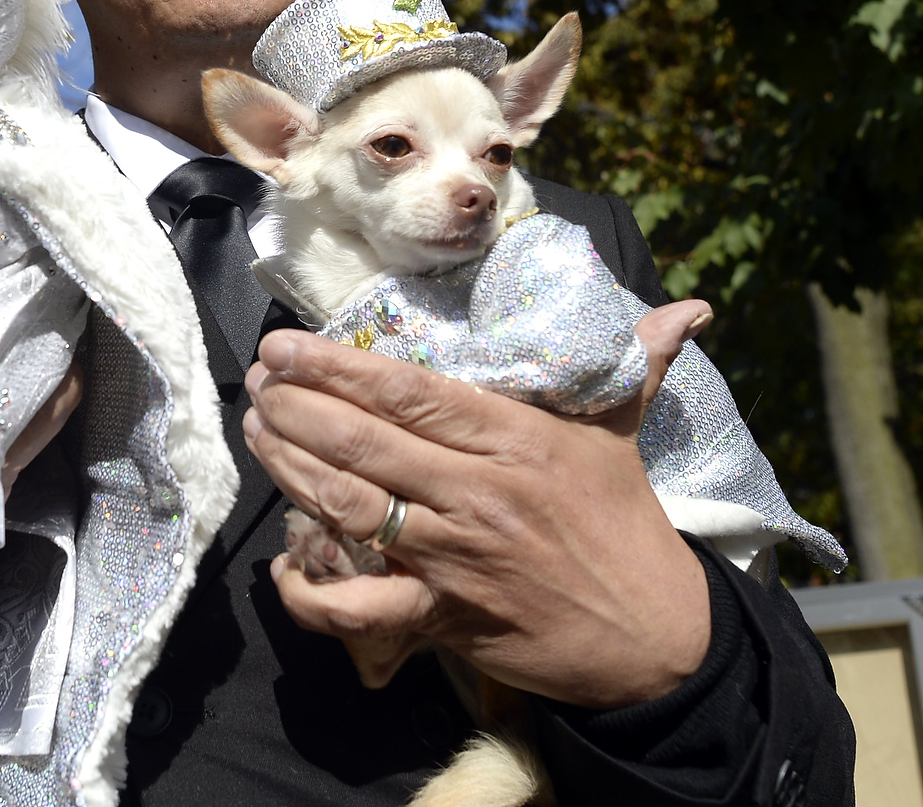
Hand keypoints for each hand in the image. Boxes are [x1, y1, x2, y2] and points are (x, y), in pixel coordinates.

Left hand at [243, 300, 713, 709]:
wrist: (657, 639)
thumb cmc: (625, 522)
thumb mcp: (622, 433)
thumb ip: (637, 362)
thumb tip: (690, 308)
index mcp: (515, 439)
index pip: (409, 392)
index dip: (336, 367)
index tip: (287, 346)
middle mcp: (478, 494)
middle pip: (364, 443)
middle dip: (296, 407)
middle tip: (257, 381)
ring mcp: (455, 559)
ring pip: (349, 507)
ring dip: (289, 468)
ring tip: (256, 430)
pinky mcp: (443, 618)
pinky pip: (359, 609)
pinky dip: (310, 593)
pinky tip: (281, 561)